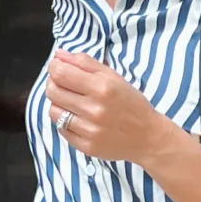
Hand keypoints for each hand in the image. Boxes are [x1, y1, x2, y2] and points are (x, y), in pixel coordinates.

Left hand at [45, 51, 175, 167]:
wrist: (147, 137)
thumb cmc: (130, 103)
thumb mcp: (113, 77)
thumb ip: (85, 63)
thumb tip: (59, 55)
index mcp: (102, 88)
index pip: (61, 73)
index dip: (54, 67)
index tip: (57, 67)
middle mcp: (94, 109)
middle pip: (53, 92)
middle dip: (53, 83)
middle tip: (63, 84)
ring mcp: (89, 130)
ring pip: (54, 112)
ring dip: (58, 103)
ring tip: (71, 102)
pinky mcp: (86, 146)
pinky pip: (61, 130)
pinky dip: (65, 122)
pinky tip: (78, 118)